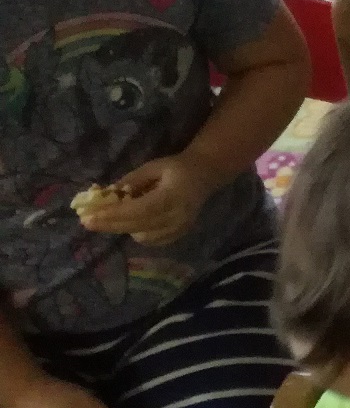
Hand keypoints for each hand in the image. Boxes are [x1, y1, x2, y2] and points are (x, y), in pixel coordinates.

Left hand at [80, 156, 205, 247]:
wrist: (205, 174)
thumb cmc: (177, 167)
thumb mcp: (154, 167)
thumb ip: (131, 180)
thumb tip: (106, 195)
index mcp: (173, 196)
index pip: (139, 210)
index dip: (114, 215)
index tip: (90, 217)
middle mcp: (177, 216)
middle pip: (137, 226)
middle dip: (109, 224)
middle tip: (86, 222)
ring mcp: (179, 228)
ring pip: (141, 236)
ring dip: (123, 228)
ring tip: (112, 218)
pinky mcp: (178, 235)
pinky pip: (150, 240)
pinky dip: (137, 233)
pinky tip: (133, 222)